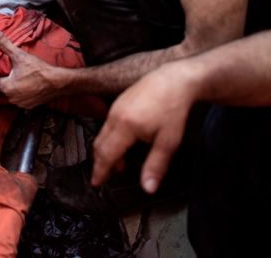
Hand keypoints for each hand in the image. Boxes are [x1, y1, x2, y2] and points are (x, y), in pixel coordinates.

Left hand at [0, 29, 61, 108]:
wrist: (57, 81)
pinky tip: (29, 85)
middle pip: (4, 87)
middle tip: (15, 70)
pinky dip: (23, 93)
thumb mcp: (20, 55)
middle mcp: (11, 98)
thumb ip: (5, 44)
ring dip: (16, 87)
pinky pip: (21, 99)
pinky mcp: (29, 106)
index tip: (7, 67)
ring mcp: (20, 104)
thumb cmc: (38, 69)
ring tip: (22, 77)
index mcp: (6, 87)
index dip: (1, 72)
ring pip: (13, 93)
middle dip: (8, 79)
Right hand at [91, 62, 198, 193]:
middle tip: (104, 176)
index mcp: (126, 126)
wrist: (174, 81)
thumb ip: (156, 166)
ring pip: (102, 134)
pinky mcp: (118, 103)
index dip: (100, 171)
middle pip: (99, 145)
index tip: (96, 183)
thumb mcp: (169, 142)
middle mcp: (115, 116)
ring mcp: (115, 108)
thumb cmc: (173, 109)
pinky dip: (109, 139)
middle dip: (100, 163)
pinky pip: (107, 125)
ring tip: (119, 164)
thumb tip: (148, 188)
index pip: (107, 154)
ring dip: (106, 151)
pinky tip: (123, 144)